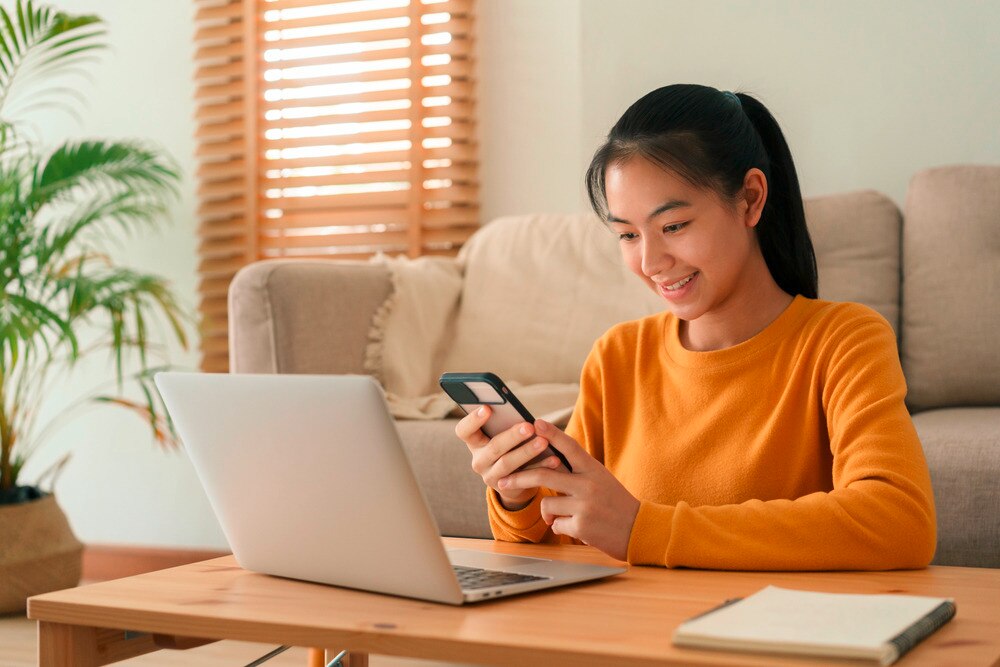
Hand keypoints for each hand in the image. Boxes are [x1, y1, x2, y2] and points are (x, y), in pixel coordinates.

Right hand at [454, 406, 562, 509]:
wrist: (513, 479)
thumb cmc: (509, 445)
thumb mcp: (501, 434)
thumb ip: (504, 423)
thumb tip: (517, 410)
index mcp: (474, 442)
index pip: (464, 431)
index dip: (473, 420)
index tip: (488, 408)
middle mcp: (478, 460)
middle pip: (493, 447)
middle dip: (512, 436)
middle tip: (529, 426)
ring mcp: (490, 476)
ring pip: (508, 463)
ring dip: (527, 452)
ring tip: (544, 442)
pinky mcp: (506, 487)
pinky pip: (525, 477)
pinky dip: (541, 466)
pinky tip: (554, 459)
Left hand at [497, 420, 639, 560]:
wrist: (639, 530)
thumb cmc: (616, 503)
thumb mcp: (600, 480)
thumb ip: (576, 473)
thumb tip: (546, 469)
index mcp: (594, 469)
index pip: (570, 447)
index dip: (551, 433)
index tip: (535, 422)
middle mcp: (588, 484)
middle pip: (544, 475)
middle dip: (520, 476)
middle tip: (503, 479)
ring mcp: (584, 506)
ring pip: (547, 503)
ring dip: (549, 511)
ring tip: (564, 514)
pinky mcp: (582, 526)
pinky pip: (555, 524)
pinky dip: (560, 526)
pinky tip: (577, 527)